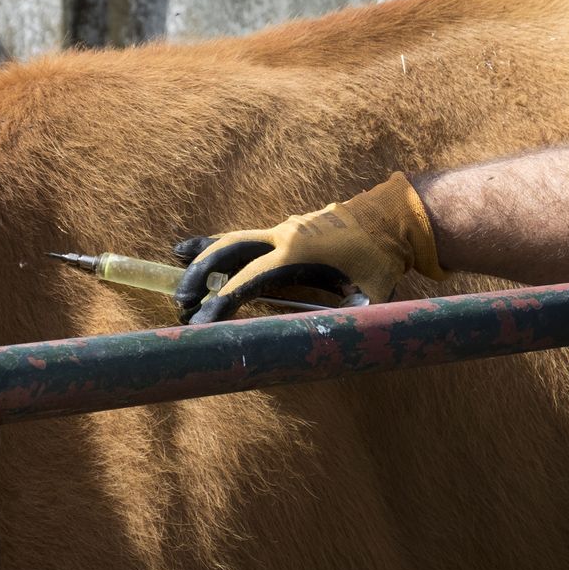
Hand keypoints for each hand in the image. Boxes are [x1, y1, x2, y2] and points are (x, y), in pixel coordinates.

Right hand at [173, 173, 444, 322]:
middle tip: (182, 303)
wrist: (394, 218)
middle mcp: (284, 235)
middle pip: (228, 251)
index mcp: (297, 253)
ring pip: (233, 238)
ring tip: (175, 262)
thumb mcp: (371, 295)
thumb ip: (349, 321)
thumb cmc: (382, 259)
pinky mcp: (288, 228)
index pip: (248, 280)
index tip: (202, 325)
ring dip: (203, 255)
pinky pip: (247, 236)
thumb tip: (332, 351)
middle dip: (201, 275)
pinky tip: (194, 248)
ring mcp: (284, 227)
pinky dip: (220, 243)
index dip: (222, 303)